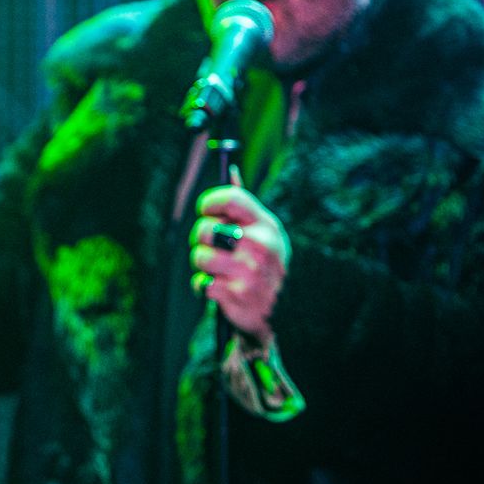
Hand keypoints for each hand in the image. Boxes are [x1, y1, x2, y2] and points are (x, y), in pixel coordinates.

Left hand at [188, 180, 290, 344]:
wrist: (283, 313)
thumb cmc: (265, 264)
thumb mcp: (264, 232)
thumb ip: (244, 205)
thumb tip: (230, 170)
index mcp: (266, 226)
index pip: (231, 198)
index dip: (210, 202)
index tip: (204, 209)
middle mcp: (260, 246)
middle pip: (206, 228)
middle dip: (200, 238)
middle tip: (209, 245)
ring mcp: (249, 272)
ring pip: (200, 257)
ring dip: (201, 265)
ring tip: (216, 269)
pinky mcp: (236, 295)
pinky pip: (201, 283)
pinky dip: (203, 287)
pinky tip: (218, 288)